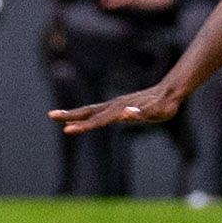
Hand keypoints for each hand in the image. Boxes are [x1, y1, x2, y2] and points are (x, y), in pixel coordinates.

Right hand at [49, 85, 181, 134]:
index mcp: (121, 110)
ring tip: (57, 116)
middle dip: (70, 115)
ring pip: (91, 110)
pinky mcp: (119, 106)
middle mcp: (115, 106)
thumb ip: (142, 113)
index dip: (84, 126)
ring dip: (74, 114)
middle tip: (50, 115)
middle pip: (89, 112)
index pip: (99, 120)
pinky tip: (79, 118)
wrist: (170, 91)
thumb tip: (128, 113)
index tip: (68, 130)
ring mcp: (116, 105)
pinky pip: (98, 111)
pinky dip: (85, 114)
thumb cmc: (164, 105)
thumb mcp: (156, 111)